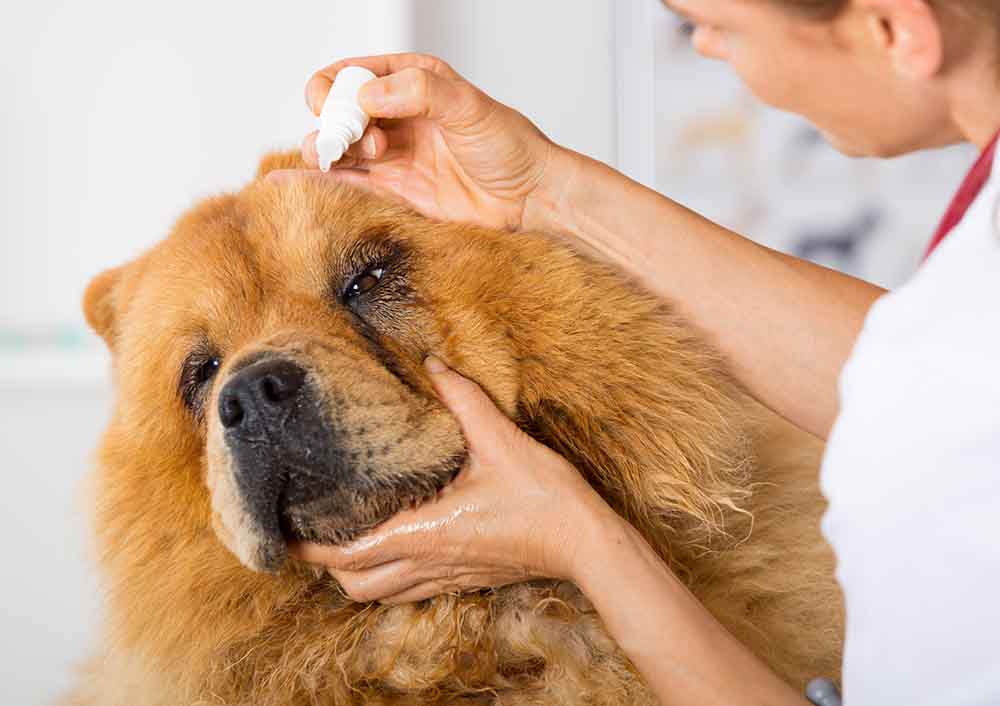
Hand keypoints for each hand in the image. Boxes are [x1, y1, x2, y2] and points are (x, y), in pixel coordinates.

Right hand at [285, 52, 577, 231]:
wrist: (528, 198)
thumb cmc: (509, 147)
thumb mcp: (468, 107)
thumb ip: (420, 92)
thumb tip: (366, 97)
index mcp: (410, 81)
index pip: (351, 75)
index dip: (335, 89)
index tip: (344, 110)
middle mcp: (395, 116)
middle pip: (336, 113)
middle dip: (334, 124)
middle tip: (363, 144)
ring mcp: (391, 155)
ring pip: (336, 148)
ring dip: (327, 152)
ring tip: (347, 161)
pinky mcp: (392, 191)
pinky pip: (347, 184)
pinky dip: (318, 184)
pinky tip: (288, 185)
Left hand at [289, 355, 612, 603]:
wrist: (585, 542)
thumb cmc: (543, 496)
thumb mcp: (500, 441)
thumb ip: (462, 399)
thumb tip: (433, 362)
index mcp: (424, 533)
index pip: (347, 554)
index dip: (308, 549)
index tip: (282, 534)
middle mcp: (428, 562)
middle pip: (354, 583)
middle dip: (326, 564)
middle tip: (313, 530)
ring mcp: (447, 577)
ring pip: (380, 593)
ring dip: (355, 573)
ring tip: (346, 539)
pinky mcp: (465, 580)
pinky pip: (410, 589)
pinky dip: (388, 575)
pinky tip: (396, 544)